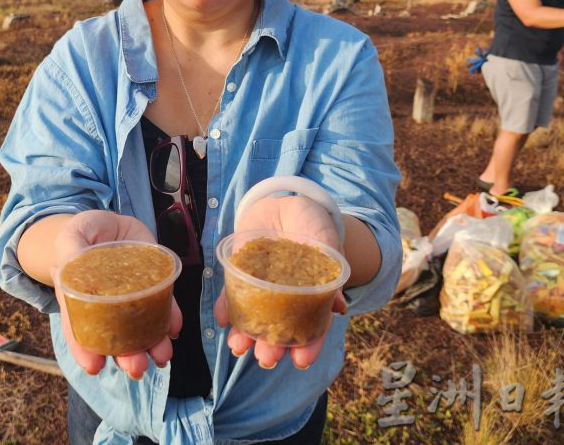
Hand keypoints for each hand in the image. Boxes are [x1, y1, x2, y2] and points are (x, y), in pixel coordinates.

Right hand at [51, 210, 182, 379]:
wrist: (112, 223)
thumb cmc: (84, 232)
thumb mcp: (72, 234)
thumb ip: (70, 248)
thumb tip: (70, 262)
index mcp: (80, 298)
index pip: (80, 328)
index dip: (85, 349)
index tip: (94, 366)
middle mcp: (107, 306)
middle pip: (114, 337)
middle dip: (126, 356)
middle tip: (136, 368)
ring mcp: (132, 297)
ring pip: (141, 328)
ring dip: (152, 345)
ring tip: (162, 356)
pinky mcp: (153, 285)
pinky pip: (164, 305)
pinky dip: (170, 319)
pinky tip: (174, 328)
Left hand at [213, 196, 346, 369]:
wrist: (284, 203)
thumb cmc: (311, 224)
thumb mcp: (325, 242)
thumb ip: (331, 269)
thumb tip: (339, 306)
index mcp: (309, 295)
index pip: (311, 327)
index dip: (309, 346)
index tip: (302, 361)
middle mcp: (284, 298)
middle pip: (278, 329)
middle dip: (272, 347)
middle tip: (266, 358)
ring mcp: (261, 287)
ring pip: (253, 318)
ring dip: (245, 336)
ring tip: (238, 348)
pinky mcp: (240, 274)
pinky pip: (231, 296)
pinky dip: (226, 308)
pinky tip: (224, 319)